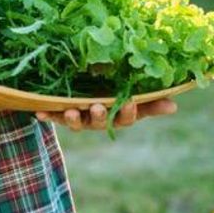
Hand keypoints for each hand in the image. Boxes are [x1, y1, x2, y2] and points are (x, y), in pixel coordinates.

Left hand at [35, 98, 176, 131]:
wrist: (82, 89)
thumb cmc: (114, 92)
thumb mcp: (132, 95)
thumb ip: (151, 100)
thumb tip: (175, 105)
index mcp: (117, 114)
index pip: (126, 117)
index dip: (128, 113)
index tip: (130, 103)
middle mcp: (98, 119)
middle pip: (100, 122)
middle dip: (99, 116)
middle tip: (97, 107)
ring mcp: (80, 118)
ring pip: (77, 123)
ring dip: (74, 119)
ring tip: (72, 111)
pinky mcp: (60, 114)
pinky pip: (53, 116)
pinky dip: (47, 115)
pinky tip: (39, 113)